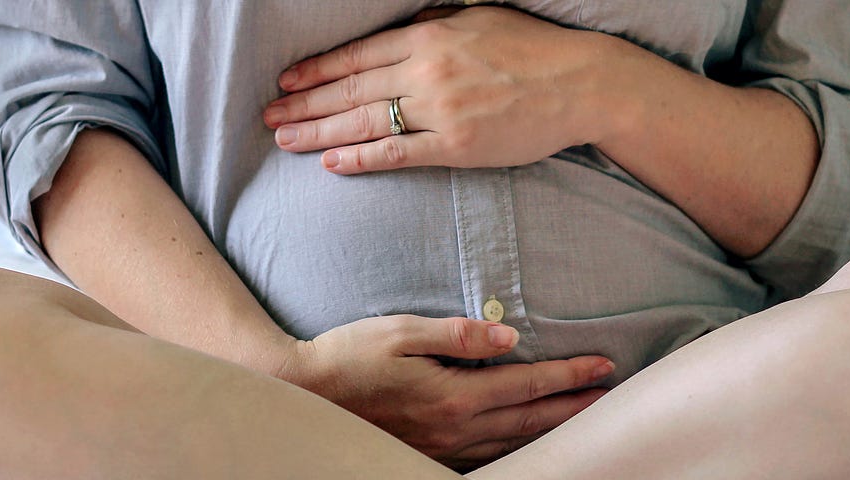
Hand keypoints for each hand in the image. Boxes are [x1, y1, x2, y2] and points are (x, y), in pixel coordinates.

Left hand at [263, 6, 625, 174]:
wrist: (580, 83)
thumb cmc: (531, 49)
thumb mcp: (476, 19)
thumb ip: (432, 26)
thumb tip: (397, 32)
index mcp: (428, 37)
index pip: (357, 55)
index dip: (316, 69)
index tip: (287, 80)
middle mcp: (426, 71)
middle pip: (350, 89)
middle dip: (304, 103)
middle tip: (269, 115)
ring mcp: (440, 111)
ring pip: (364, 122)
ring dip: (319, 132)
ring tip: (284, 139)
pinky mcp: (456, 146)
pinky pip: (397, 153)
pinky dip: (360, 159)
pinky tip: (332, 163)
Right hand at [279, 314, 613, 469]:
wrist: (303, 394)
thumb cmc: (348, 354)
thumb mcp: (401, 331)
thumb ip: (458, 333)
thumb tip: (509, 336)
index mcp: (454, 395)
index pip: (527, 383)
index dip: (570, 375)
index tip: (604, 365)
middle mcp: (454, 428)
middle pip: (531, 419)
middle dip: (574, 407)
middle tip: (611, 396)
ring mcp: (442, 446)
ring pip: (513, 441)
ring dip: (550, 428)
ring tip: (581, 415)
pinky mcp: (429, 453)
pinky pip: (488, 454)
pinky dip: (517, 444)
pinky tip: (528, 437)